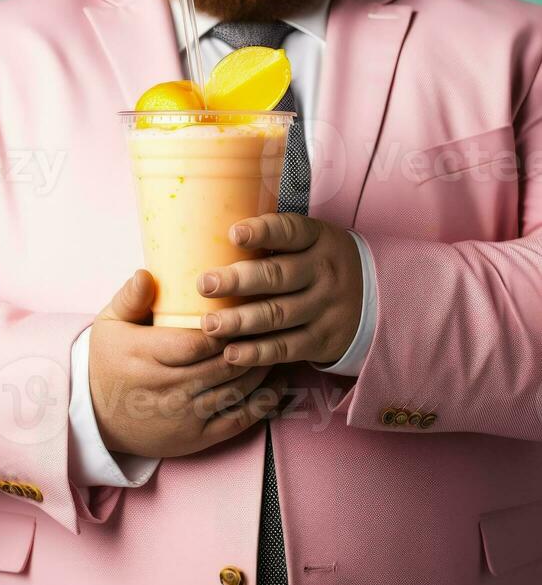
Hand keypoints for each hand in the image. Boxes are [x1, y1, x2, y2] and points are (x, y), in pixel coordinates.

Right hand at [88, 271, 287, 457]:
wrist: (97, 419)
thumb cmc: (109, 362)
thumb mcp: (109, 325)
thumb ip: (129, 298)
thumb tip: (146, 273)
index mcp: (144, 357)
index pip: (195, 343)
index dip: (224, 328)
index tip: (244, 306)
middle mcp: (166, 390)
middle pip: (222, 365)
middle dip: (251, 343)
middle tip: (273, 320)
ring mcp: (183, 417)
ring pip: (236, 390)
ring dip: (262, 367)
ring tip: (279, 343)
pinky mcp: (196, 439)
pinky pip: (238, 420)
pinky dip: (264, 402)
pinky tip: (278, 382)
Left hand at [196, 214, 362, 367]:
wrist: (377, 298)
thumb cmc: (320, 262)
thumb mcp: (311, 241)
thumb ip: (273, 240)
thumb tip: (211, 235)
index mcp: (318, 239)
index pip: (290, 231)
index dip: (262, 232)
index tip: (234, 234)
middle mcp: (323, 271)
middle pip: (278, 276)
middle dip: (238, 281)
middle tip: (205, 284)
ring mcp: (325, 307)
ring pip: (278, 315)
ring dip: (240, 321)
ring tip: (209, 324)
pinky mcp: (323, 340)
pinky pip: (287, 348)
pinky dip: (258, 352)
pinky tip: (232, 353)